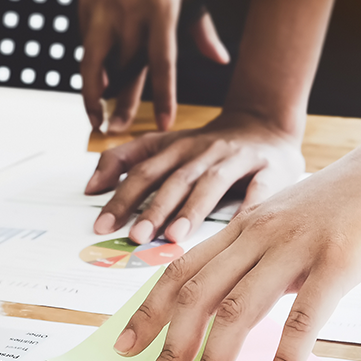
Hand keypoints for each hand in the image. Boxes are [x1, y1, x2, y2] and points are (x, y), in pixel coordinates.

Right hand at [79, 0, 228, 133]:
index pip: (163, 62)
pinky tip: (93, 85)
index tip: (162, 123)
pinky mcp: (85, 3)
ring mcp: (104, 6)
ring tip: (94, 118)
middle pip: (125, 67)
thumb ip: (202, 28)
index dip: (163, 95)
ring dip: (92, 92)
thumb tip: (221, 59)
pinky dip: (90, 65)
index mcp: (163, 9)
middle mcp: (131, 10)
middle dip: (121, 102)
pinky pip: (87, 42)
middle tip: (118, 131)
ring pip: (94, 59)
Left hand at [88, 110, 306, 244]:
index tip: (101, 226)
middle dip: (153, 208)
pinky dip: (250, 205)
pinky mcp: (270, 167)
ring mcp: (237, 158)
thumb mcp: (165, 145)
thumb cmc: (210, 146)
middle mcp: (204, 151)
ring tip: (174, 235)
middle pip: (174, 179)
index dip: (121, 197)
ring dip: (192, 209)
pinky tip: (237, 226)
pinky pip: (260, 187)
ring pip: (211, 183)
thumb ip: (126, 160)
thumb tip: (90, 186)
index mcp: (176, 147)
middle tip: (136, 236)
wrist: (266, 124)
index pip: (143, 171)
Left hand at [110, 104, 360, 360]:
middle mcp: (261, 233)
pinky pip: (302, 319)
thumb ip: (266, 253)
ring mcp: (298, 246)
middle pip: (196, 294)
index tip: (128, 347)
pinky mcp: (337, 262)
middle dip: (169, 349)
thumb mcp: (295, 220)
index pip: (182, 269)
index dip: (148, 311)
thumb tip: (242, 300)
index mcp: (247, 224)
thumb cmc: (356, 198)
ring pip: (236, 310)